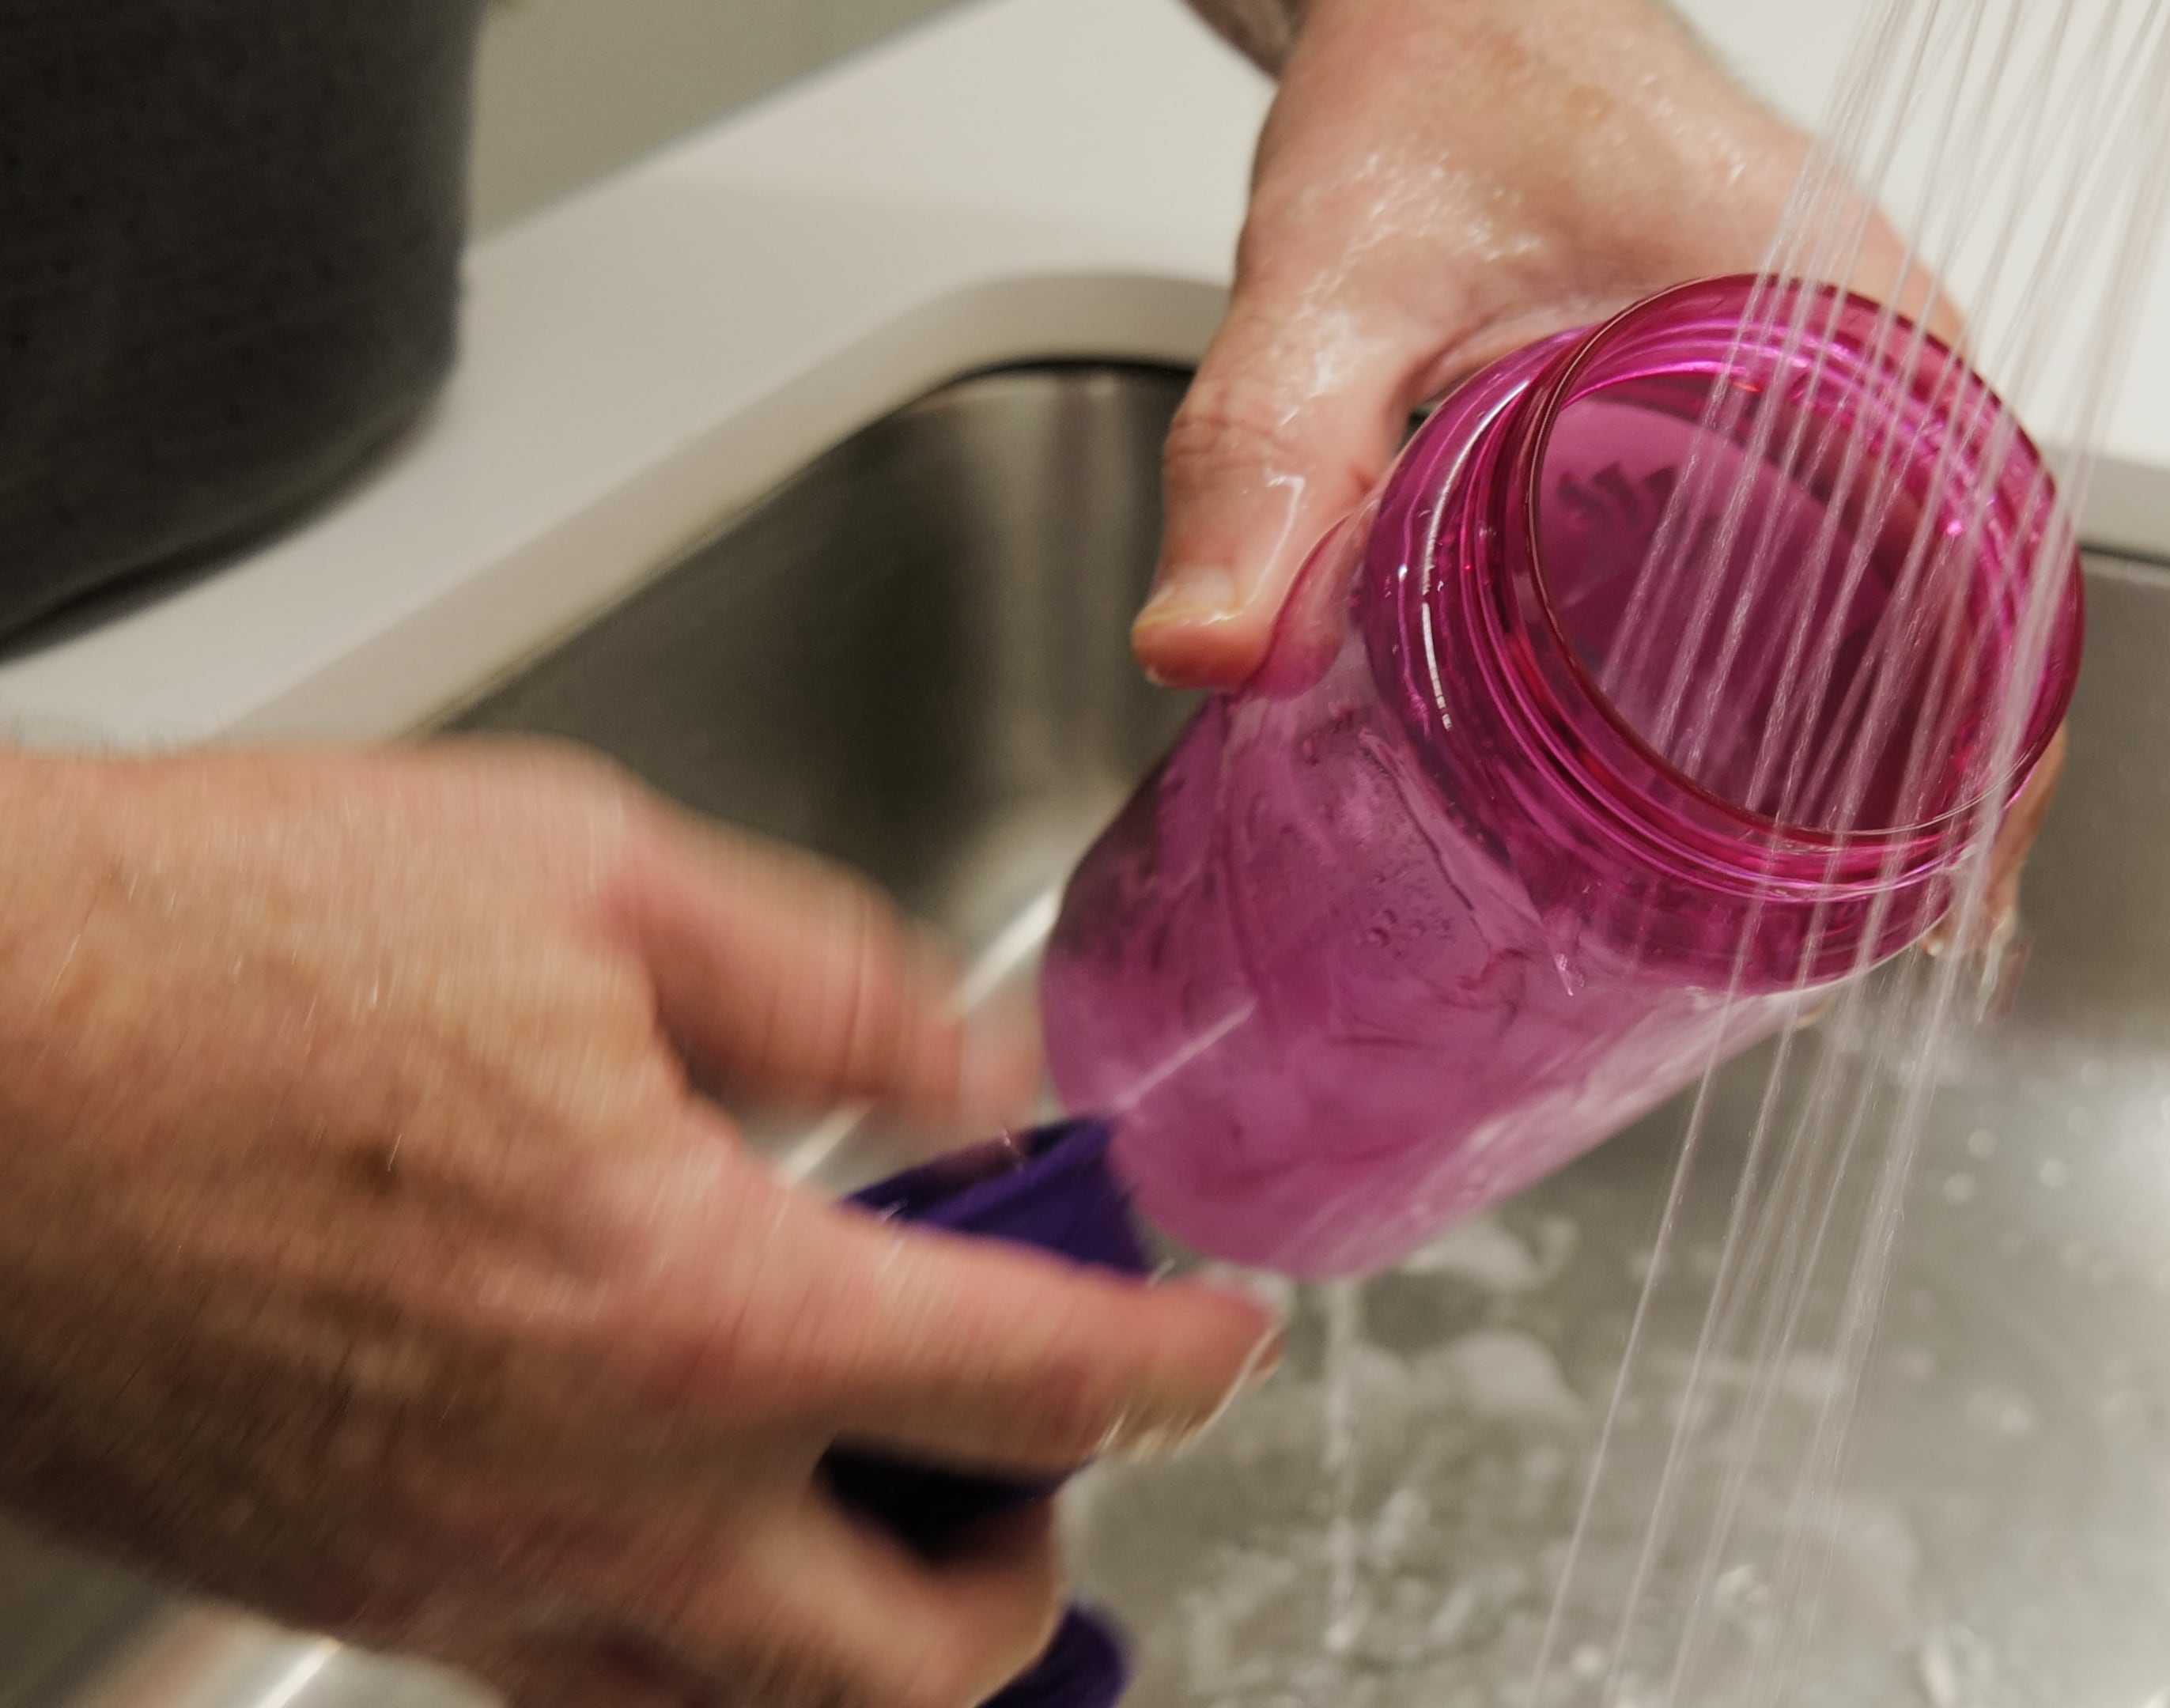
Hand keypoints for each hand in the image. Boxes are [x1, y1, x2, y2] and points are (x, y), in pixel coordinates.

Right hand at [0, 742, 1278, 1707]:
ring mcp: (451, 1570)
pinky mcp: (343, 1583)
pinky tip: (686, 1495)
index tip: (1212, 1343)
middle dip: (1030, 1573)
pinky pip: (578, 1678)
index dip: (1173, 1363)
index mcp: (685, 1304)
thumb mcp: (587, 870)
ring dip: (861, 1633)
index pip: (1034, 1388)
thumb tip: (970, 1071)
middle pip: (915, 1662)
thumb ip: (834, 986)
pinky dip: (689, 1628)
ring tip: (885, 1497)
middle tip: (1040, 1454)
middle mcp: (581, 1491)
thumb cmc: (199, 949)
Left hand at [1155, 0, 2052, 927]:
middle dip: (1944, 780)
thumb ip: (1267, 456)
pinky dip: (1844, 665)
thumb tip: (1214, 649)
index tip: (1952, 882)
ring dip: (1899, 735)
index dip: (1996, 739)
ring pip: (1926, 586)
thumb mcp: (1339, 276)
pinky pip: (1861, 544)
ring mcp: (1844, 375)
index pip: (1989, 557)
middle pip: (1977, 602)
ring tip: (1835, 906)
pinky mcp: (1790, 395)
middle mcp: (1874, 350)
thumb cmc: (1440, 74)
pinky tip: (1776, 775)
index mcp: (1837, 313)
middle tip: (1866, 945)